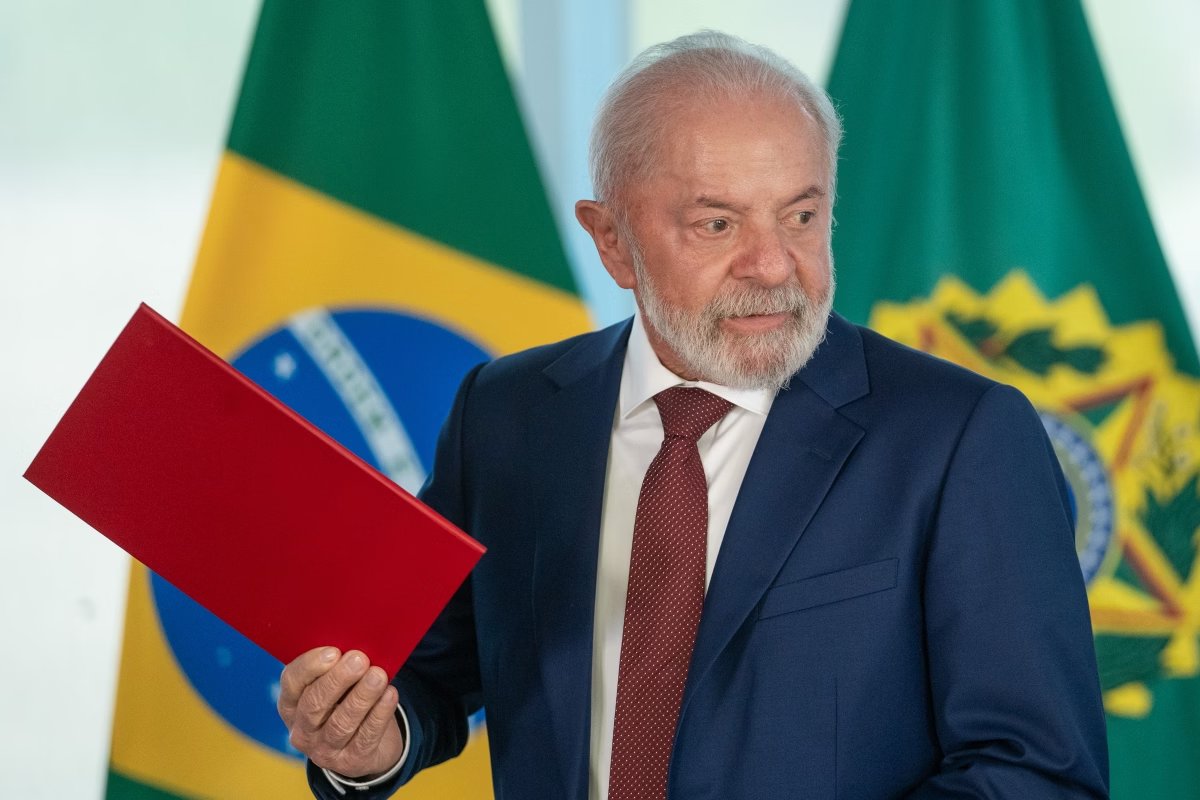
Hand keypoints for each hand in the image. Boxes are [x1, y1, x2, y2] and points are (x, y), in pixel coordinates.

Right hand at [278, 647, 403, 778]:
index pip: (292, 682)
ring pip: (341, 722)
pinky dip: (379, 714)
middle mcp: (302, 730)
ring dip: (361, 696)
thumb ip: (338, 666)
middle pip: (314, 704)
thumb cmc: (346, 701)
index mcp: (291, 704)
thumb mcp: (336, 686)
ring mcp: (324, 750)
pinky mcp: (351, 762)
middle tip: (359, 659)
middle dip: (337, 679)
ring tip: (378, 675)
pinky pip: (365, 737)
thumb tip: (356, 643)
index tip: (333, 651)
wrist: (365, 746)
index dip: (311, 666)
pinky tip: (390, 694)